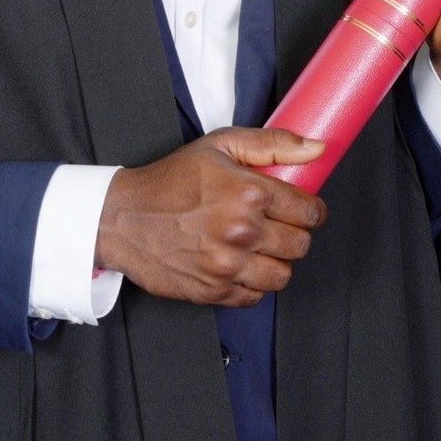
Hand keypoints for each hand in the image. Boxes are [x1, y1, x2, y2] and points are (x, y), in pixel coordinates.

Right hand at [93, 127, 327, 307]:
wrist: (123, 218)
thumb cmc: (170, 180)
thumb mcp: (220, 145)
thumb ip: (273, 143)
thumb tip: (316, 148)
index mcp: (247, 193)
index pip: (309, 211)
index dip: (309, 209)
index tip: (301, 208)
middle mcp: (242, 232)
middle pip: (300, 245)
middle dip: (293, 232)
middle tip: (274, 223)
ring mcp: (229, 266)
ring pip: (283, 275)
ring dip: (275, 260)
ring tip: (256, 244)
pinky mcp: (215, 292)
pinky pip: (256, 296)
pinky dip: (252, 282)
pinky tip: (237, 262)